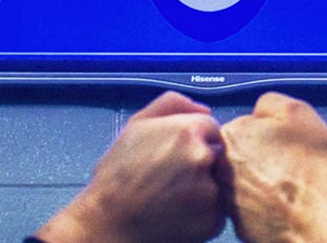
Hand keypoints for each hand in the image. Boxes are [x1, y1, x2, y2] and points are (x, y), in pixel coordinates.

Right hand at [36, 91, 225, 242]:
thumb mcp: (136, 125)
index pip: (211, 128)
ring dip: (202, 187)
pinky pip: (216, 211)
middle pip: (217, 154)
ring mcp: (210, 191)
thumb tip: (204, 109)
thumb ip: (172, 104)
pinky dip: (202, 212)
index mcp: (188, 131)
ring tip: (172, 195)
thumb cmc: (118, 175)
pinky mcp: (212, 220)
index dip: (194, 140)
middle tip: (172, 176)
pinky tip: (177, 211)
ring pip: (217, 183)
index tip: (176, 154)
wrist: (109, 221)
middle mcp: (204, 158)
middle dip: (200, 163)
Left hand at [218, 93, 326, 242]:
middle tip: (285, 164)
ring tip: (287, 185)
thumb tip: (259, 112)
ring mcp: (228, 200)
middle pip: (237, 157)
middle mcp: (221, 169)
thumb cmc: (311, 165)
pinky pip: (250, 210)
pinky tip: (284, 204)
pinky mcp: (240, 226)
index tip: (279, 142)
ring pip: (242, 185)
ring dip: (259, 184)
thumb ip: (267, 103)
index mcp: (231, 136)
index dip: (263, 134)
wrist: (320, 212)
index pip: (240, 127)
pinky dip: (264, 207)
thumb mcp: (295, 110)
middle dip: (256, 159)